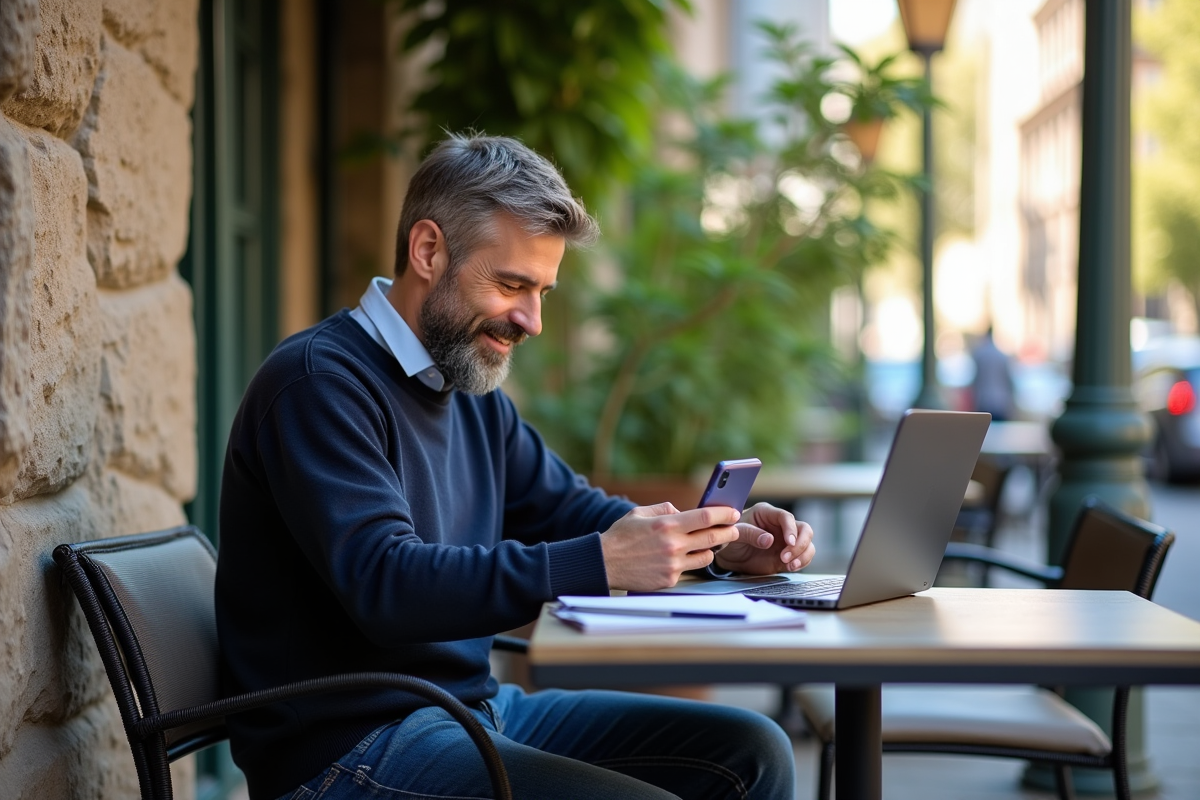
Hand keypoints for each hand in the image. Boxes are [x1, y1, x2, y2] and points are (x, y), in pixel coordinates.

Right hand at [600, 503, 742, 591]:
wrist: (605, 563)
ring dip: (710, 549)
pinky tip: (681, 558)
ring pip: (706, 556)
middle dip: (729, 532)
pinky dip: (688, 562)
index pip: (705, 517)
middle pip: (713, 537)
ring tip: (707, 544)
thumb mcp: (640, 513)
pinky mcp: (670, 579)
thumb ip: (664, 509)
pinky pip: (689, 569)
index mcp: (667, 525)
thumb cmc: (621, 537)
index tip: (733, 512)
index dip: (724, 513)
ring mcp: (673, 564)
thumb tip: (683, 511)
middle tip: (734, 528)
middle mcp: (673, 545)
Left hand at [713, 502, 815, 575]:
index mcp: (767, 513)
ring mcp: (786, 541)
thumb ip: (750, 534)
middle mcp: (780, 525)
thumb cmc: (729, 538)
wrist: (727, 556)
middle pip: (804, 529)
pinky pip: (803, 556)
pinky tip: (791, 567)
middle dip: (801, 543)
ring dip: (803, 555)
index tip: (790, 542)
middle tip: (787, 557)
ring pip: (807, 543)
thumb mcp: (735, 534)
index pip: (786, 517)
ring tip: (789, 565)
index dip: (791, 529)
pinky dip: (802, 562)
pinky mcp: (788, 555)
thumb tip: (770, 540)